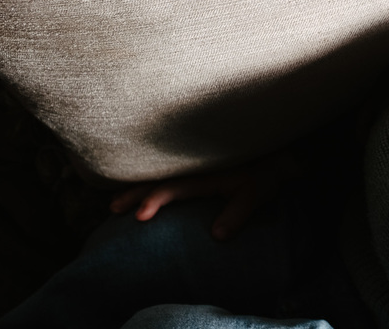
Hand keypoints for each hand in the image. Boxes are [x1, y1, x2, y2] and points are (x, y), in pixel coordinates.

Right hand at [109, 151, 300, 240]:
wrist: (275, 152)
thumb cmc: (263, 174)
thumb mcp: (256, 193)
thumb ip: (237, 213)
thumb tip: (216, 236)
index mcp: (205, 172)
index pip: (174, 186)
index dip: (155, 200)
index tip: (139, 217)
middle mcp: (194, 166)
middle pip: (157, 177)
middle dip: (134, 192)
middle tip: (113, 209)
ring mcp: (192, 164)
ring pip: (157, 174)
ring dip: (136, 186)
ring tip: (114, 203)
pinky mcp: (194, 167)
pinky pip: (166, 172)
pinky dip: (148, 181)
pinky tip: (134, 191)